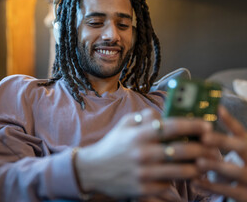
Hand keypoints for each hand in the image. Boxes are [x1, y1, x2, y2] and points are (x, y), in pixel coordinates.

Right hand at [75, 108, 212, 199]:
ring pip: (181, 171)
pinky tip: (181, 175)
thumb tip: (165, 113)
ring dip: (196, 166)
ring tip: (201, 162)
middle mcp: (143, 154)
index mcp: (139, 135)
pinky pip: (168, 186)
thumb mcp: (124, 124)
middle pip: (182, 150)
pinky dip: (177, 180)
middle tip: (210, 146)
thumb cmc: (112, 144)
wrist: (93, 169)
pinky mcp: (143, 190)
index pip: (172, 127)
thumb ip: (145, 116)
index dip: (193, 124)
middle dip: (202, 147)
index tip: (207, 125)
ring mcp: (144, 174)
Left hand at [192, 106, 246, 201]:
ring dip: (215, 165)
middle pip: (241, 147)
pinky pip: (227, 191)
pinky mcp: (245, 196)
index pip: (241, 131)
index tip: (217, 108)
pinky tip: (194, 181)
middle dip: (222, 141)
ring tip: (199, 162)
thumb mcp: (236, 154)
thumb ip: (220, 142)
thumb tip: (195, 122)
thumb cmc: (237, 170)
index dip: (230, 120)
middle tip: (204, 138)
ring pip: (234, 171)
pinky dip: (210, 186)